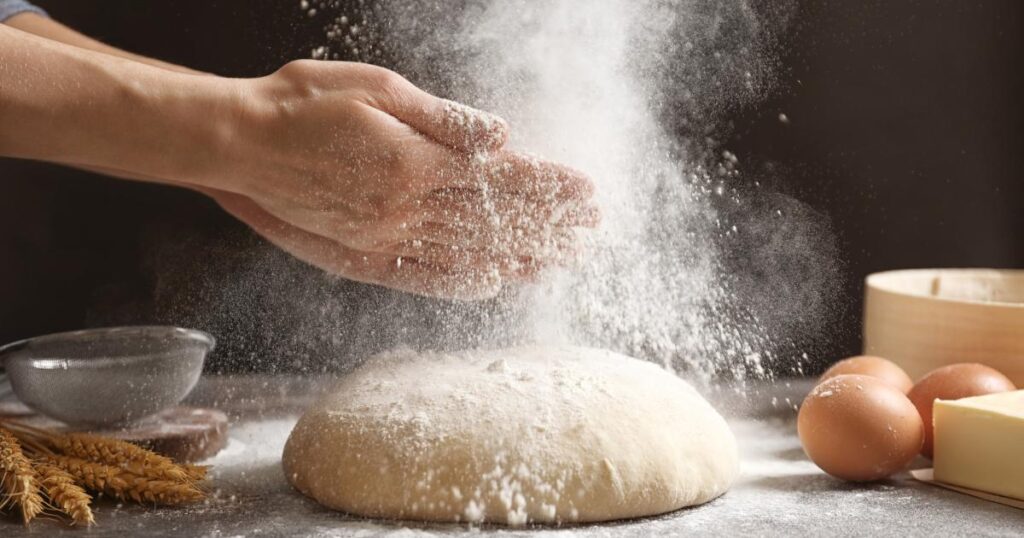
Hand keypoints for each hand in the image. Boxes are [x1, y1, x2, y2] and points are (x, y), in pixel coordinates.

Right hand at [204, 60, 598, 298]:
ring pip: (465, 253)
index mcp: (413, 163)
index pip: (499, 181)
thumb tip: (502, 137)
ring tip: (559, 260)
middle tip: (590, 230)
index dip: (548, 187)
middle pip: (491, 222)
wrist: (237, 144)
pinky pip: (422, 276)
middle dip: (547, 225)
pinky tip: (494, 283)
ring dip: (518, 257)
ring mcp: (382, 238)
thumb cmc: (303, 104)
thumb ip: (443, 120)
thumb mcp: (377, 90)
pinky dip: (462, 282)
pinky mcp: (362, 254)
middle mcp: (403, 209)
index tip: (586, 192)